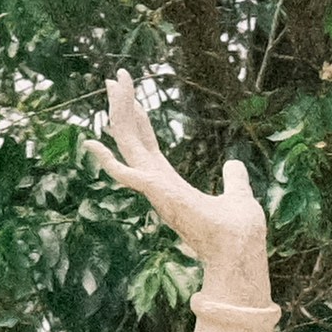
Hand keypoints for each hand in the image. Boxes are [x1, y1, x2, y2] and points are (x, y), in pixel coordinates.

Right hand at [85, 74, 270, 310]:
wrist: (240, 254)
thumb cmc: (237, 233)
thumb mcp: (238, 195)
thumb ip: (234, 180)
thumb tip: (235, 165)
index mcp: (170, 184)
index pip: (148, 145)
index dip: (138, 119)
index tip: (131, 94)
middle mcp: (156, 185)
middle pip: (132, 139)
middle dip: (123, 107)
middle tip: (114, 78)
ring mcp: (154, 190)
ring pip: (128, 144)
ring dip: (120, 113)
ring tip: (112, 85)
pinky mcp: (157, 195)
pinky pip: (126, 175)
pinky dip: (108, 161)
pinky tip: (91, 144)